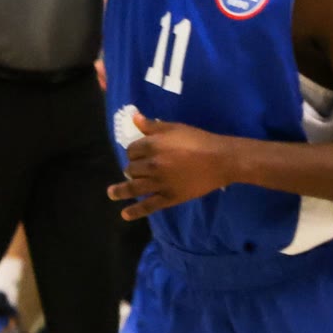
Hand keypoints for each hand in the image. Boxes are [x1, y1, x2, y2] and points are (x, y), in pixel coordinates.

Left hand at [110, 113, 237, 218]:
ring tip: (111, 193)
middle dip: (133, 168)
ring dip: (119, 191)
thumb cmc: (199, 140)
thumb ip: (152, 126)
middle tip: (138, 169)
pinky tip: (125, 214)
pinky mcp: (169, 197)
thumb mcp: (175, 128)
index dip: (134, 152)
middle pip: (132, 168)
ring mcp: (159, 183)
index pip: (132, 150)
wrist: (221, 159)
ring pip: (133, 187)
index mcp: (152, 146)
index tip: (139, 154)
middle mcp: (152, 165)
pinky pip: (148, 206)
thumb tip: (134, 117)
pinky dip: (135, 211)